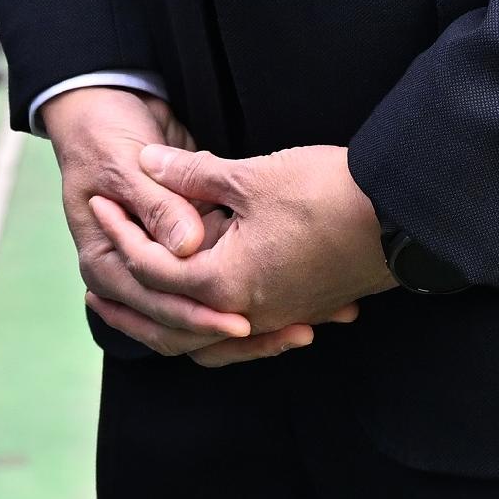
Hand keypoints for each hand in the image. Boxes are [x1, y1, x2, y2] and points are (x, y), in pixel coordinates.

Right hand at [37, 88, 291, 359]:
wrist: (102, 108)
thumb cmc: (103, 133)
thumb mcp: (123, 164)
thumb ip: (158, 205)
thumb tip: (186, 246)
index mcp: (103, 265)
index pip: (154, 308)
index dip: (198, 318)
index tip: (241, 322)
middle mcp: (132, 279)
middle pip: (183, 330)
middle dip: (239, 334)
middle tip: (292, 330)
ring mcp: (160, 270)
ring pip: (206, 321)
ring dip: (257, 331)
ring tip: (307, 327)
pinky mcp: (186, 254)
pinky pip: (221, 294)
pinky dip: (262, 304)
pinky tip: (308, 308)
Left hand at [116, 141, 392, 366]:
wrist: (402, 215)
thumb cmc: (326, 193)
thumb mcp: (250, 176)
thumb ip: (192, 175)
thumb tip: (147, 164)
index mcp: (226, 284)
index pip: (154, 270)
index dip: (121, 233)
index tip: (100, 203)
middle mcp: (248, 312)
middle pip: (172, 322)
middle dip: (130, 300)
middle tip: (96, 281)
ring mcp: (279, 316)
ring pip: (209, 334)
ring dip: (172, 316)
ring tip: (144, 296)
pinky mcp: (302, 307)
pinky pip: (244, 327)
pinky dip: (215, 318)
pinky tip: (206, 297)